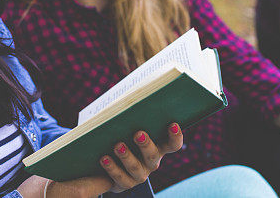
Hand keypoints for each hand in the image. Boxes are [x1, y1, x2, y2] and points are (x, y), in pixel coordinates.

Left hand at [16, 123, 182, 196]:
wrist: (107, 161)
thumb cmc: (123, 133)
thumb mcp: (130, 124)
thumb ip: (133, 114)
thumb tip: (130, 96)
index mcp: (158, 146)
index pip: (173, 144)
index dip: (176, 136)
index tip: (172, 123)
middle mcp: (151, 162)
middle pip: (153, 155)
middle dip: (146, 144)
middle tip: (138, 133)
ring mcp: (139, 175)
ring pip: (136, 168)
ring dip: (126, 157)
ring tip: (117, 145)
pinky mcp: (125, 184)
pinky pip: (119, 177)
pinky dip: (111, 168)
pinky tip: (103, 158)